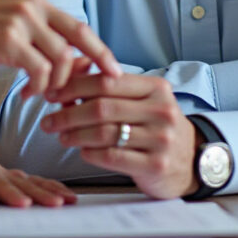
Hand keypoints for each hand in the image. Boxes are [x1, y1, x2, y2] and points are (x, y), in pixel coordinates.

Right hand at [0, 0, 119, 96]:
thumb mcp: (8, 24)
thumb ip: (36, 35)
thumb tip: (68, 59)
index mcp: (34, 0)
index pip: (78, 26)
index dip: (99, 49)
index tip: (113, 69)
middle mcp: (31, 6)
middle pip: (79, 38)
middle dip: (97, 64)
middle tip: (105, 86)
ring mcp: (20, 22)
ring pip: (60, 59)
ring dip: (57, 83)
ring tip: (44, 95)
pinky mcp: (7, 41)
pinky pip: (40, 71)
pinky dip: (39, 87)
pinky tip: (29, 94)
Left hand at [0, 151, 76, 207]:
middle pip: (2, 182)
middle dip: (15, 195)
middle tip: (27, 206)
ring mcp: (2, 171)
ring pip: (24, 182)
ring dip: (41, 192)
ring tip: (58, 203)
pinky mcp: (14, 176)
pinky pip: (35, 182)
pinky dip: (51, 189)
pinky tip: (66, 197)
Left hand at [41, 71, 196, 199]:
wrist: (191, 162)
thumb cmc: (155, 127)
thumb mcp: (141, 101)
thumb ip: (108, 86)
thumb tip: (67, 72)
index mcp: (156, 88)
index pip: (106, 81)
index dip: (73, 86)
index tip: (51, 94)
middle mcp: (161, 111)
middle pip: (101, 107)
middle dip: (67, 114)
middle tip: (47, 121)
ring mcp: (160, 139)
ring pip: (104, 133)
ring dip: (74, 135)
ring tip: (61, 136)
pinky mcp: (155, 165)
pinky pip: (112, 157)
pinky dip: (90, 153)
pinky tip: (81, 151)